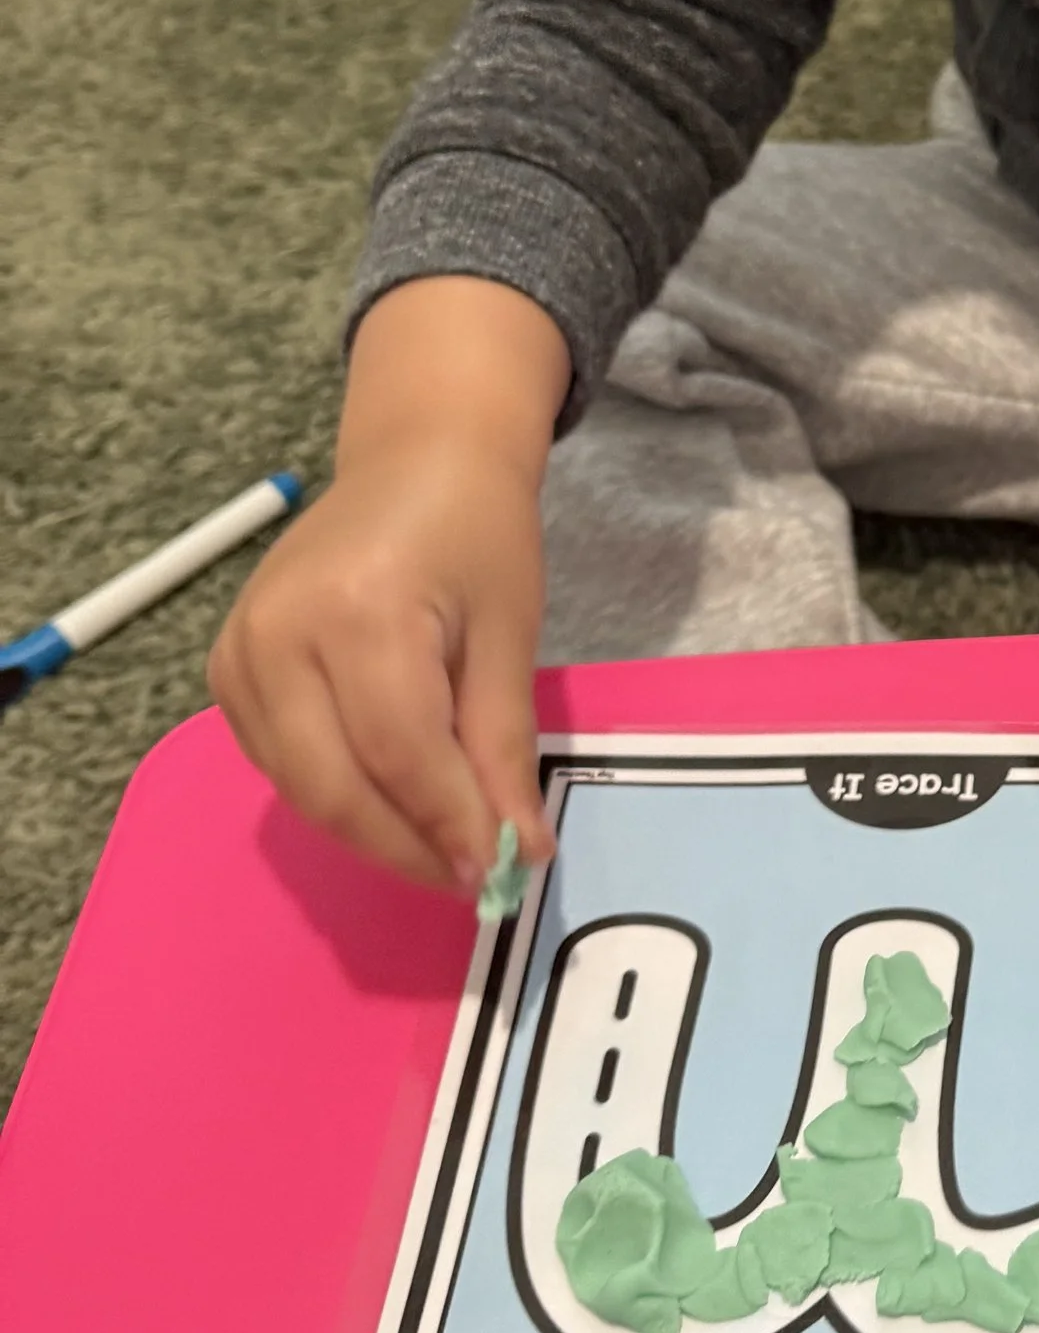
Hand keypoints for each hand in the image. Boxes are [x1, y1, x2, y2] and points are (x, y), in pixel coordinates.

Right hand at [209, 278, 569, 895]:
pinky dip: (341, 795)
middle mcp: (278, 636)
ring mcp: (239, 655)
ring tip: (445, 841)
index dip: (451, 826)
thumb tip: (516, 853)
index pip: (402, 756)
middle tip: (474, 873)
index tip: (502, 873)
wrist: (416, 459)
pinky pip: (282, 765)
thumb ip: (502, 748)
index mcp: (358, 612)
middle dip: (409, 846)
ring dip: (376, 832)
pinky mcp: (227, 672)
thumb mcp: (508, 635)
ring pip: (303, 790)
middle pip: (336, 787)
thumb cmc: (477, 532)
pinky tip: (396, 797)